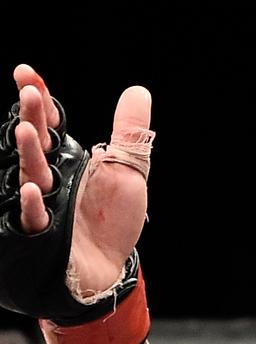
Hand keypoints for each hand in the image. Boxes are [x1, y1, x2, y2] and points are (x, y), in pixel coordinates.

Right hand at [12, 64, 151, 294]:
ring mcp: (43, 204)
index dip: (39, 100)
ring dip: (28, 153)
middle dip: (32, 118)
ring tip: (27, 132)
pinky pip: (33, 217)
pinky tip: (34, 189)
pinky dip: (33, 204)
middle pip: (37, 143)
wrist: (111, 266)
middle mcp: (50, 177)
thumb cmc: (113, 219)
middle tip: (30, 93)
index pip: (49, 123)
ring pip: (30, 174)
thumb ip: (129, 133)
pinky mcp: (42, 232)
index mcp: (67, 159)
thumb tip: (138, 91)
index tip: (26, 73)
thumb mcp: (127, 170)